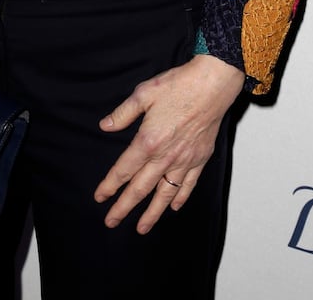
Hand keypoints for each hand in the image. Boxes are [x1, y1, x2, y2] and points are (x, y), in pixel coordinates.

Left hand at [94, 54, 243, 233]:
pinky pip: (188, 185)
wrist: (211, 85)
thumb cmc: (178, 85)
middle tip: (111, 222)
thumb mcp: (143, 94)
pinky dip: (180, 198)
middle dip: (124, 207)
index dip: (110, 185)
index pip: (124, 169)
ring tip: (141, 228)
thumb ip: (123, 113)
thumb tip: (105, 126)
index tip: (100, 197)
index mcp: (148, 141)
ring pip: (165, 194)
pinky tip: (173, 207)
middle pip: (140, 188)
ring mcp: (184, 160)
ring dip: (152, 213)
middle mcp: (165, 156)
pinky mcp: (200, 158)